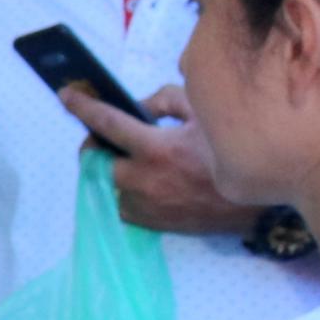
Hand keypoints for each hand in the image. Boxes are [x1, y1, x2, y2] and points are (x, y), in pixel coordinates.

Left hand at [58, 84, 256, 238]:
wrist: (253, 207)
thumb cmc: (230, 153)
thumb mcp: (204, 115)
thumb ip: (167, 100)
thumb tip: (139, 105)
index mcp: (157, 148)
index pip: (107, 123)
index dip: (83, 107)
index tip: (66, 95)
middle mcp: (143, 180)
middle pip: (94, 160)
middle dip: (94, 145)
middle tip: (107, 136)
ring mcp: (143, 205)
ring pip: (106, 183)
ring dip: (110, 168)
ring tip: (130, 158)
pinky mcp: (147, 223)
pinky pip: (120, 204)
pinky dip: (124, 190)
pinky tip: (144, 180)